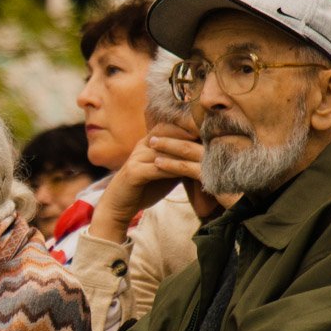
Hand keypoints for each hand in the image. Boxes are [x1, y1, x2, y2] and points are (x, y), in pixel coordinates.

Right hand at [89, 127, 200, 243]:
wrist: (119, 205)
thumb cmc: (145, 187)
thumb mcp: (164, 170)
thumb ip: (178, 160)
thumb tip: (202, 153)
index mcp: (148, 143)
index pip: (168, 126)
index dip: (187, 125)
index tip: (209, 127)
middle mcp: (141, 146)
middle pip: (167, 133)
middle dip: (189, 133)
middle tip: (211, 135)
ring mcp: (136, 158)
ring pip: (164, 150)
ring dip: (184, 151)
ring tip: (204, 152)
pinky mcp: (133, 173)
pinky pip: (157, 168)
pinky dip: (173, 168)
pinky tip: (188, 171)